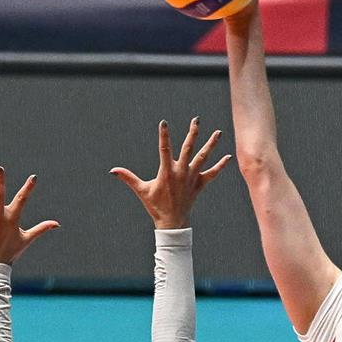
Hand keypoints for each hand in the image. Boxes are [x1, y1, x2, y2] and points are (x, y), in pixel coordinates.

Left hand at [0, 167, 58, 264]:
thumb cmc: (11, 252)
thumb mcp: (27, 239)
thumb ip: (41, 229)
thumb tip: (57, 224)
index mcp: (12, 219)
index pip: (22, 200)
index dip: (28, 188)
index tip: (34, 178)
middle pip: (0, 196)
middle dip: (0, 182)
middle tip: (0, 168)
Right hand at [110, 119, 231, 228]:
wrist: (172, 222)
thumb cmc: (155, 206)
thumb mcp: (141, 190)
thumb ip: (128, 178)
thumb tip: (112, 170)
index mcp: (167, 172)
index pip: (164, 148)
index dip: (164, 135)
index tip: (164, 123)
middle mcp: (181, 172)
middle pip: (189, 148)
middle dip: (193, 132)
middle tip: (196, 119)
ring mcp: (192, 177)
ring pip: (203, 157)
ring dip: (211, 144)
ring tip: (218, 132)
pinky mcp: (199, 184)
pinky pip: (212, 173)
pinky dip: (220, 166)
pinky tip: (228, 157)